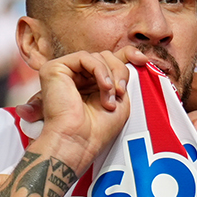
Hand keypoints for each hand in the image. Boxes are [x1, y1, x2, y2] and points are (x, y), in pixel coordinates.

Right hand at [34, 50, 134, 173]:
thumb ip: (122, 77)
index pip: (108, 60)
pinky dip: (100, 70)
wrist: (78, 142)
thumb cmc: (97, 130)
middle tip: (121, 92)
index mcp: (89, 84)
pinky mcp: (54, 69)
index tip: (143, 60)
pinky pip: (85, 57)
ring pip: (96, 56)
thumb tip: (134, 57)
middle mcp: (76, 77)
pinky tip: (105, 87)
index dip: (127, 55)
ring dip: (110, 76)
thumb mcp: (120, 99)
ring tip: (110, 99)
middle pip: (105, 56)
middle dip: (119, 71)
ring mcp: (64, 72)